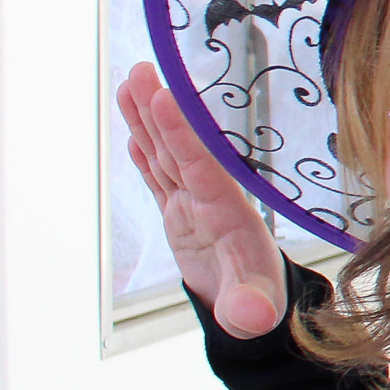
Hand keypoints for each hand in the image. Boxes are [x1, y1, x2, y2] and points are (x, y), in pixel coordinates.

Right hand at [114, 62, 289, 338]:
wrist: (256, 306)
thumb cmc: (258, 303)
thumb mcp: (254, 310)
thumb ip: (250, 309)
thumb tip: (252, 319)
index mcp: (228, 215)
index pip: (201, 167)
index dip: (182, 136)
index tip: (165, 99)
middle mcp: (210, 201)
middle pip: (180, 149)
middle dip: (160, 113)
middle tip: (143, 70)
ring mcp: (193, 204)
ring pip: (166, 155)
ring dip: (148, 122)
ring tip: (131, 82)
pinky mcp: (179, 214)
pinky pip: (158, 176)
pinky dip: (145, 152)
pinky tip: (133, 130)